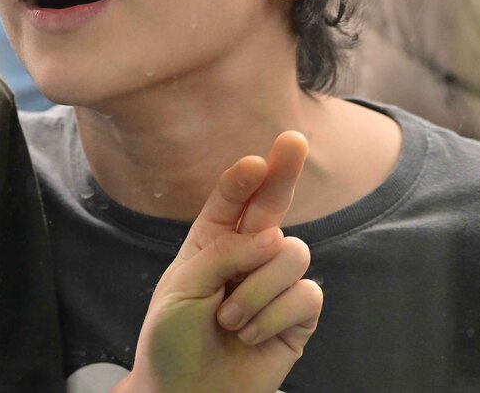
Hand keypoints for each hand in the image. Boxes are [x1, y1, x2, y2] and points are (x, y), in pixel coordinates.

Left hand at [115, 132, 321, 392]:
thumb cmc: (172, 340)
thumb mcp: (182, 287)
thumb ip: (224, 253)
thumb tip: (272, 237)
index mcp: (213, 239)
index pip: (233, 197)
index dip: (245, 177)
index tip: (255, 162)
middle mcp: (248, 252)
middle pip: (274, 201)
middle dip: (286, 169)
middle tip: (295, 140)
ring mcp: (276, 282)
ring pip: (291, 253)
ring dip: (256, 291)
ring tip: (230, 321)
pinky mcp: (298, 315)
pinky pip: (306, 294)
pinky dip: (273, 316)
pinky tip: (252, 336)